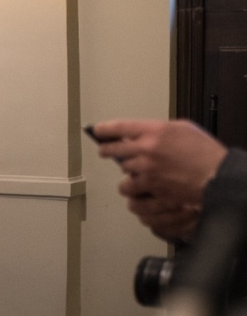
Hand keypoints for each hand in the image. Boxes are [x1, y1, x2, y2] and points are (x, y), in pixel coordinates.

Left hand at [93, 119, 227, 237]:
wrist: (217, 176)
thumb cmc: (205, 152)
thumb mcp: (183, 129)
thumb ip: (159, 130)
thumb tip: (142, 134)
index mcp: (155, 130)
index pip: (120, 127)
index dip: (105, 129)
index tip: (98, 131)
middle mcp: (147, 148)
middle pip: (113, 149)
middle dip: (107, 150)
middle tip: (105, 151)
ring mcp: (147, 169)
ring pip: (122, 170)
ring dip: (127, 171)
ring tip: (134, 171)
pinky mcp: (150, 186)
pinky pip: (131, 187)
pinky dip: (134, 187)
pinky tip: (140, 186)